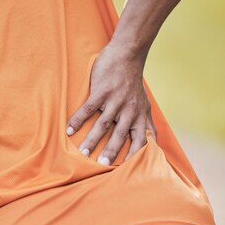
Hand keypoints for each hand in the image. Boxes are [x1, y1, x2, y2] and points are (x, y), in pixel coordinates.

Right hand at [66, 43, 156, 164]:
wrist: (127, 55)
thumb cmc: (133, 83)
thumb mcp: (145, 105)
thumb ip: (148, 125)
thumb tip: (155, 145)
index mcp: (139, 116)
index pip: (139, 140)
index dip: (134, 155)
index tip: (125, 169)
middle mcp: (128, 110)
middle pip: (119, 135)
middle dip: (110, 151)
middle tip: (101, 164)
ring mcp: (114, 100)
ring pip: (103, 124)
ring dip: (92, 139)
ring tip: (83, 152)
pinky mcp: (101, 91)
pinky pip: (88, 109)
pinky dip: (78, 120)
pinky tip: (69, 130)